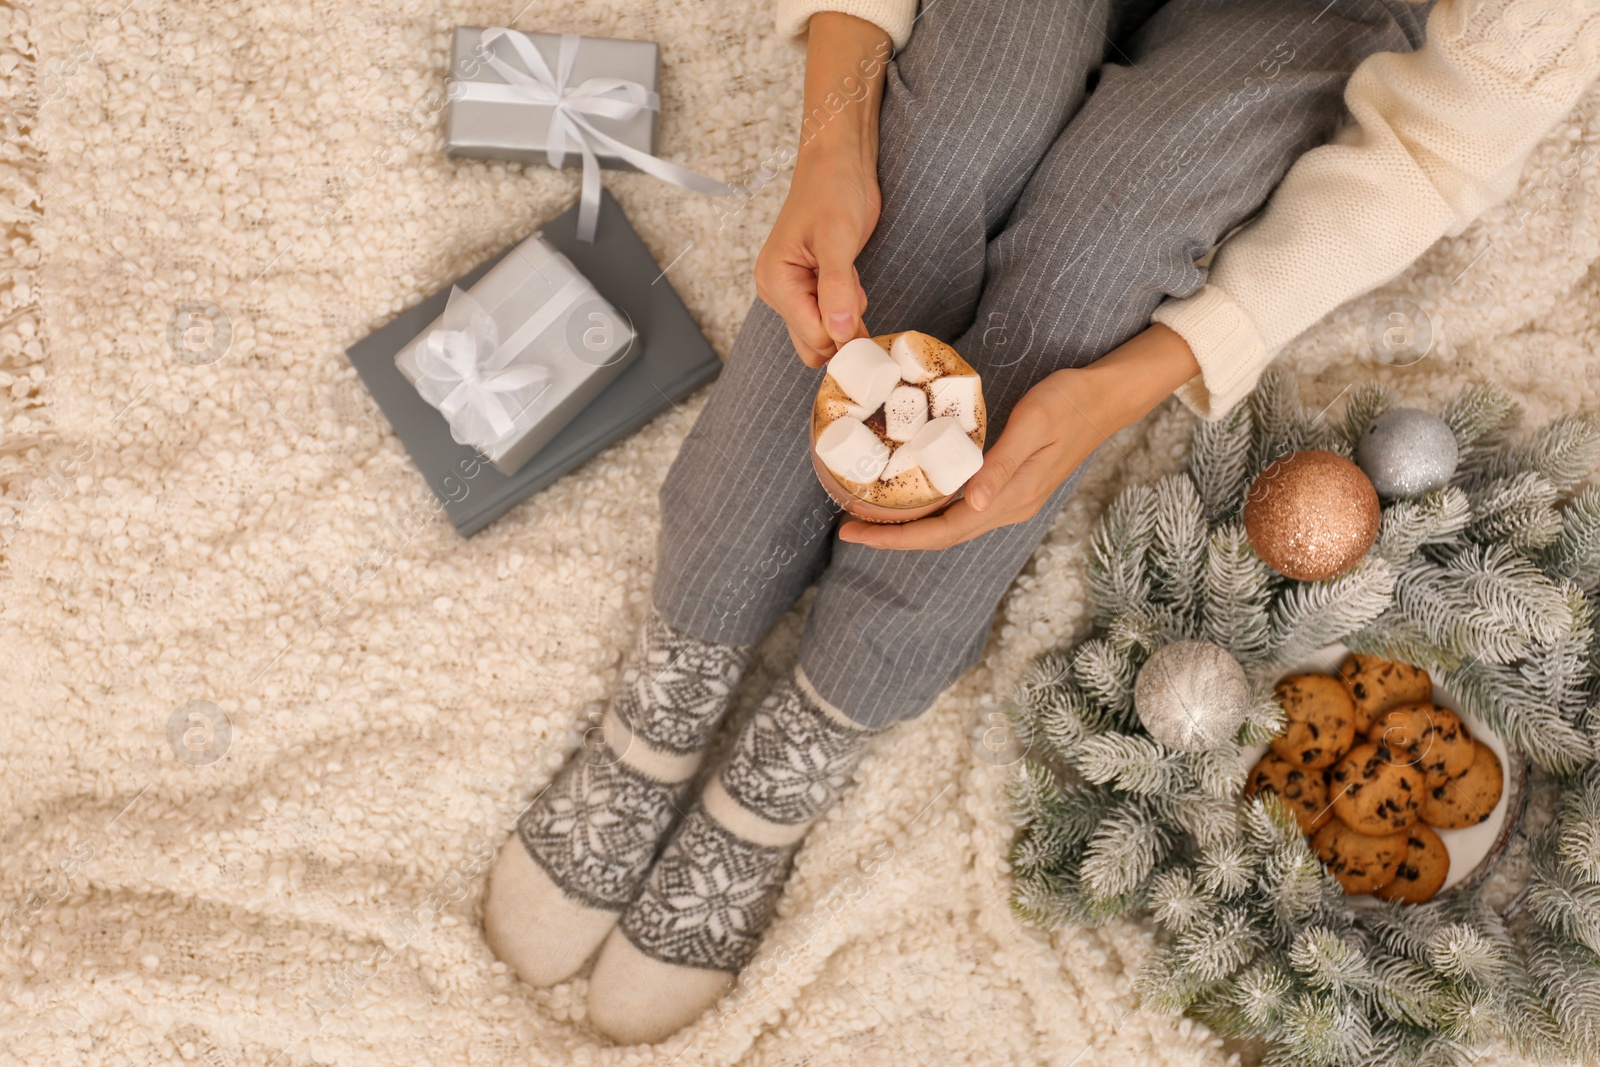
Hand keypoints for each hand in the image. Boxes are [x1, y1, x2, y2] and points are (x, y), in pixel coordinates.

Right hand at [755, 154, 878, 366]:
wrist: (839, 163)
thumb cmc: (831, 190)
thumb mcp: (837, 238)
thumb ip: (837, 289)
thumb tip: (841, 333)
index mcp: (775, 281)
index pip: (812, 335)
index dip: (842, 330)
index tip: (859, 302)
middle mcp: (780, 292)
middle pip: (814, 343)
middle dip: (843, 328)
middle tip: (855, 291)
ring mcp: (797, 291)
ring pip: (825, 334)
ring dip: (848, 317)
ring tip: (852, 278)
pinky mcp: (814, 287)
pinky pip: (832, 317)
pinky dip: (849, 308)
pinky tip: (853, 280)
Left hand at [838, 324, 1204, 549]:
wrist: (1105, 397)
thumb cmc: (1068, 402)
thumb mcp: (1034, 425)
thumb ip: (1003, 464)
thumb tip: (972, 503)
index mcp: (1010, 499)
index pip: (942, 532)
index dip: (896, 538)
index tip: (853, 532)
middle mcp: (1006, 508)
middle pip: (941, 536)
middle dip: (893, 536)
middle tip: (847, 525)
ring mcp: (1009, 500)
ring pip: (950, 524)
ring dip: (911, 525)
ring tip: (869, 513)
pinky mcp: (1009, 486)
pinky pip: (961, 507)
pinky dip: (931, 506)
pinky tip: (912, 493)